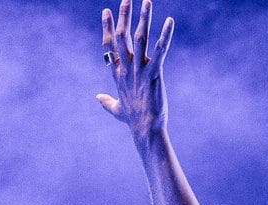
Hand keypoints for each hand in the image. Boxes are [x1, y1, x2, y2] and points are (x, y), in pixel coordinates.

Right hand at [96, 0, 174, 141]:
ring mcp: (140, 70)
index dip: (107, 27)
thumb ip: (107, 102)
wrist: (145, 129)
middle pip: (122, 36)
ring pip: (140, 38)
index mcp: (118, 73)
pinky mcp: (154, 74)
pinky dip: (165, 35)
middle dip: (124, 16)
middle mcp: (127, 68)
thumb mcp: (117, 109)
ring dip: (144, 18)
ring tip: (147, 1)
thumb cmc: (133, 120)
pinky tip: (170, 22)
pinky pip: (160, 51)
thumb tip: (97, 97)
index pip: (109, 45)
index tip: (106, 11)